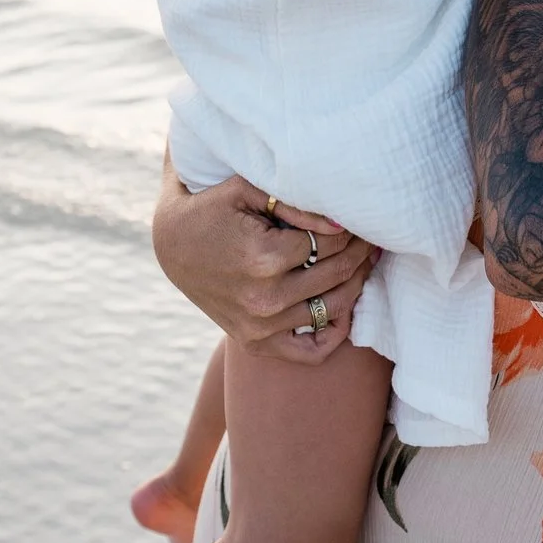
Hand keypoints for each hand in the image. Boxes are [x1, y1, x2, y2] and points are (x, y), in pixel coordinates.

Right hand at [150, 157, 377, 363]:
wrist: (171, 246)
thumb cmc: (211, 208)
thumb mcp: (246, 190)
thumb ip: (295, 204)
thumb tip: (342, 223)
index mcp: (262, 259)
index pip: (329, 243)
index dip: (350, 228)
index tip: (360, 218)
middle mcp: (263, 299)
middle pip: (336, 274)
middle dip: (360, 252)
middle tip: (371, 236)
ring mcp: (260, 327)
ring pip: (332, 309)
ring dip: (356, 283)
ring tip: (363, 261)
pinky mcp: (256, 343)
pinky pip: (310, 352)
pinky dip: (335, 333)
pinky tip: (342, 305)